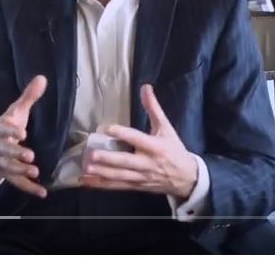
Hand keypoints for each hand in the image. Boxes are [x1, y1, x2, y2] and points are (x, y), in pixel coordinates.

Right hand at [0, 75, 47, 197]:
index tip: (21, 133)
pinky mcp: (7, 175)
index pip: (2, 129)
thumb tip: (43, 78)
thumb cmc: (6, 128)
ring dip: (20, 171)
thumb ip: (28, 97)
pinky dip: (29, 188)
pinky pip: (17, 183)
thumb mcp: (16, 112)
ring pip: (8, 167)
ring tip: (34, 171)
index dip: (10, 131)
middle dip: (15, 153)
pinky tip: (42, 192)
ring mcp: (1, 162)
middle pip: (4, 151)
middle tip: (29, 156)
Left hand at [80, 84, 198, 199]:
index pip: (137, 139)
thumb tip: (145, 88)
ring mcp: (141, 177)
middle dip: (109, 159)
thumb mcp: (166, 128)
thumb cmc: (174, 150)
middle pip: (126, 161)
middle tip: (92, 155)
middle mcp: (147, 163)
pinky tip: (88, 181)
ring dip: (103, 173)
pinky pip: (118, 186)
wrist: (187, 178)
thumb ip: (153, 108)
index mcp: (155, 147)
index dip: (123, 134)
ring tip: (87, 168)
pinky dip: (102, 184)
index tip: (108, 128)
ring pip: (120, 176)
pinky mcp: (136, 186)